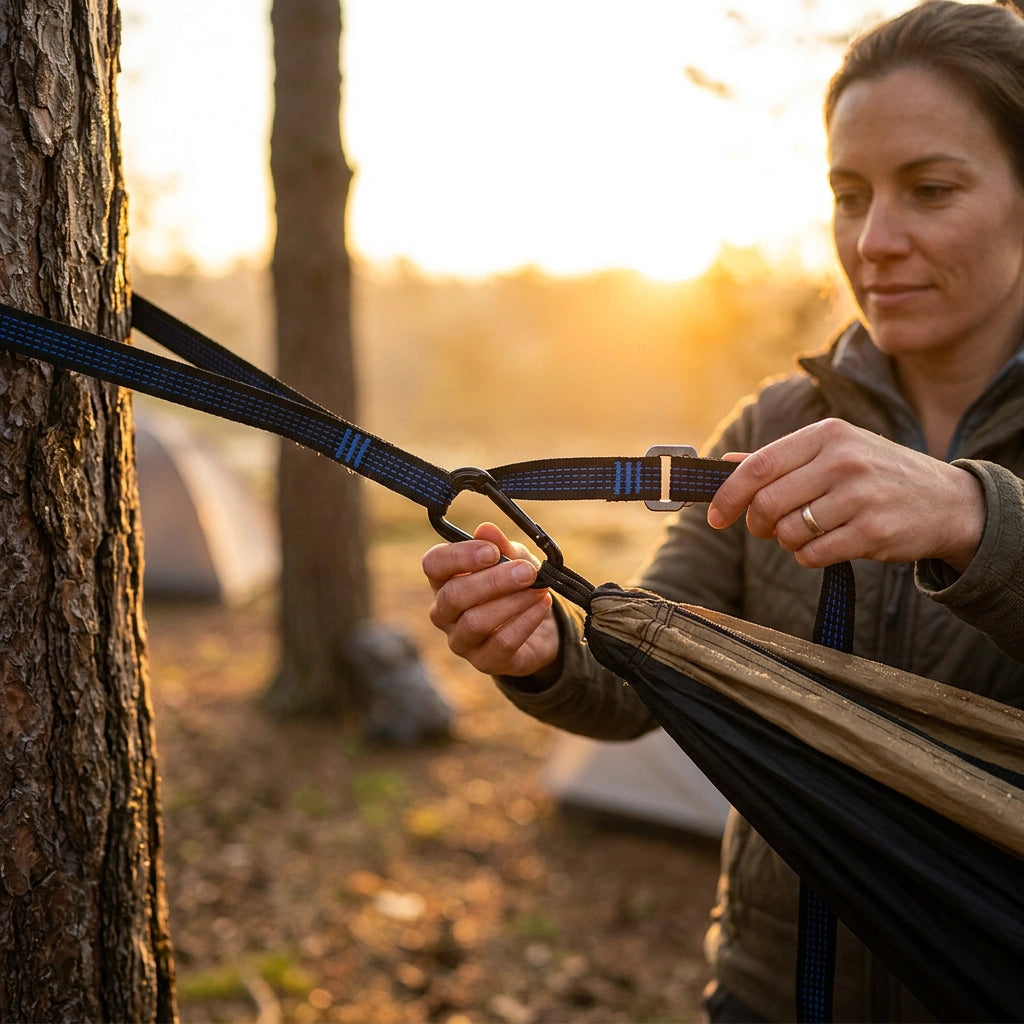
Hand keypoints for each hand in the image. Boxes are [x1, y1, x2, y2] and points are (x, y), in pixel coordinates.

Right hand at [422, 522, 560, 678]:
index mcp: (444, 579)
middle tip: (526, 571)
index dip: (459, 557)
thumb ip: (499, 545)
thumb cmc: (515, 586)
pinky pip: (501, 643)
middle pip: (454, 596)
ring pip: (475, 622)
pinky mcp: (484, 661)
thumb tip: (485, 529)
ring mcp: (461, 640)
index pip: (434, 565)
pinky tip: (541, 605)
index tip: (491, 552)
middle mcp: (444, 612)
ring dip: (511, 602)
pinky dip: (525, 622)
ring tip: (538, 589)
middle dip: (493, 581)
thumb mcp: (512, 559)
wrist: (538, 624)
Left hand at [706, 419, 984, 571]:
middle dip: (758, 523)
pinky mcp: (872, 532)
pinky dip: (810, 557)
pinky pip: (813, 555)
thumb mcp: (835, 451)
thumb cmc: (879, 475)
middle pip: (767, 503)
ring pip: (789, 532)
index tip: (715, 516)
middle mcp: (842, 460)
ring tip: (809, 532)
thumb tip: (725, 464)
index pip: (758, 466)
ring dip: (788, 541)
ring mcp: (860, 496)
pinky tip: (829, 545)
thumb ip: (780, 458)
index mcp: (827, 434)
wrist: (949, 502)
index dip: (727, 495)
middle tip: (769, 528)